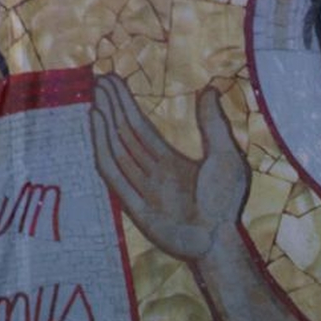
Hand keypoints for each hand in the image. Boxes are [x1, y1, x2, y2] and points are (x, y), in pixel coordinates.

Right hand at [91, 74, 248, 260]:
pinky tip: (98, 127)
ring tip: (95, 98)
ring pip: (117, 150)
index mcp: (169, 162)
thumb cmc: (225, 203)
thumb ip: (213, 124)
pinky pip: (114, 174)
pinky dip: (104, 150)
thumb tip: (209, 90)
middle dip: (111, 108)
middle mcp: (151, 174)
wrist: (218, 239)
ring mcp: (141, 190)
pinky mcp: (134, 206)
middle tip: (97, 81)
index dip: (126, 106)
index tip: (112, 83)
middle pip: (125, 135)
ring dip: (104, 124)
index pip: (141, 129)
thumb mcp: (225, 156)